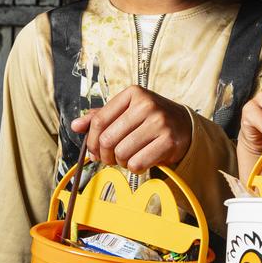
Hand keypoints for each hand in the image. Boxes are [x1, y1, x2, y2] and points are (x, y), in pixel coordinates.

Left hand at [69, 86, 191, 172]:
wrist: (185, 125)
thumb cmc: (151, 119)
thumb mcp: (127, 111)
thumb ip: (101, 117)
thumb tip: (75, 126)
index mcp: (133, 94)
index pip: (99, 120)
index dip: (92, 140)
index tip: (95, 150)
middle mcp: (147, 105)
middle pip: (108, 139)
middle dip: (105, 155)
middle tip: (112, 158)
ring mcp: (160, 122)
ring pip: (122, 153)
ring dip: (121, 162)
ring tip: (128, 158)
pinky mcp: (169, 141)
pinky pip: (137, 163)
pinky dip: (135, 168)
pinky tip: (141, 161)